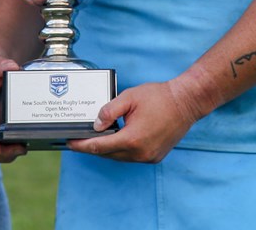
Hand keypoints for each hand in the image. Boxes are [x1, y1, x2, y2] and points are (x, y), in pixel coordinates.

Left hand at [67, 79, 199, 162]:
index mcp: (132, 139)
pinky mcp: (154, 156)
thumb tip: (96, 125)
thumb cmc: (159, 97)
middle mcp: (140, 153)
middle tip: (76, 139)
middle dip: (91, 147)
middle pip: (108, 154)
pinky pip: (131, 156)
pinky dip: (120, 149)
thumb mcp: (129, 97)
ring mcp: (148, 157)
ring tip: (92, 139)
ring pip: (119, 157)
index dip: (83, 145)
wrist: (186, 102)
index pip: (100, 146)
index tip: (70, 142)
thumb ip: (110, 110)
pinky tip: (113, 139)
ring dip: (106, 149)